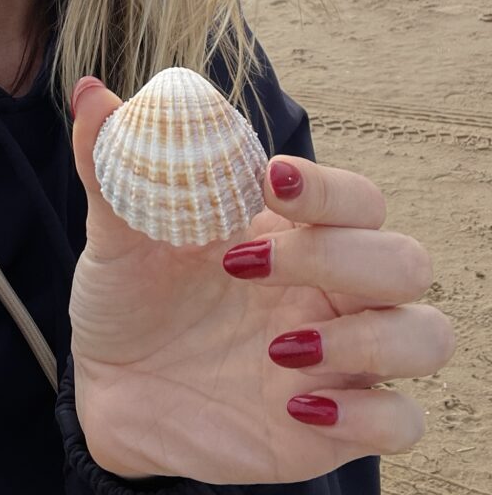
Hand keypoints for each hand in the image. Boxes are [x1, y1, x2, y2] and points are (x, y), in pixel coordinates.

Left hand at [69, 79, 454, 484]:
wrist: (107, 386)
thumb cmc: (127, 296)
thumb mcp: (115, 234)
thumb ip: (111, 165)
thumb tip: (90, 92)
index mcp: (291, 232)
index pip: (358, 198)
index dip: (330, 189)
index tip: (272, 182)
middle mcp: (329, 289)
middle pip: (403, 259)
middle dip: (339, 258)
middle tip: (245, 266)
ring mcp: (339, 356)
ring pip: (426, 334)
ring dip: (368, 338)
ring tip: (278, 347)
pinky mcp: (333, 424)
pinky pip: (402, 419)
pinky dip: (366, 415)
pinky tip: (291, 404)